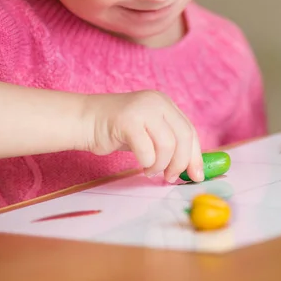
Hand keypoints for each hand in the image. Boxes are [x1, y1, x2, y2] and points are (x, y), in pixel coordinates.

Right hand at [81, 90, 203, 182]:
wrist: (84, 120)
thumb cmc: (118, 131)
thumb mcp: (149, 133)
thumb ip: (170, 144)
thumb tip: (193, 169)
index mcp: (166, 103)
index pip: (190, 131)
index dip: (196, 156)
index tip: (197, 175)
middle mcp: (158, 102)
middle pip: (184, 137)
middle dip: (181, 163)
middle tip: (171, 178)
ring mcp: (143, 109)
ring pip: (168, 145)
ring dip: (161, 165)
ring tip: (150, 170)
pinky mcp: (128, 120)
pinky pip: (147, 150)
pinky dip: (147, 163)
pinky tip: (141, 164)